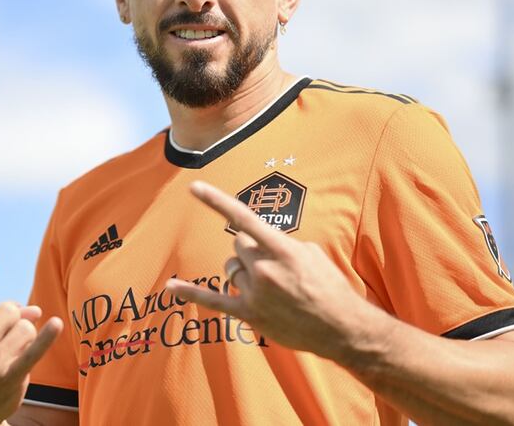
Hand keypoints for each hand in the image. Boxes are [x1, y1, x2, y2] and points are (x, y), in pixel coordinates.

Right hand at [0, 256, 62, 425]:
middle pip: (9, 311)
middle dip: (16, 317)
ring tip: (15, 352)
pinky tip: (56, 325)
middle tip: (11, 334)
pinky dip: (46, 337)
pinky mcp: (9, 378)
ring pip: (25, 328)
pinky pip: (33, 351)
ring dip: (28, 336)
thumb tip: (34, 309)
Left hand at [166, 181, 370, 362]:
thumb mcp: (311, 254)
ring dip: (243, 270)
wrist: (342, 327)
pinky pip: (213, 300)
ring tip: (269, 285)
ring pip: (231, 268)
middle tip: (274, 265)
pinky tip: (170, 287)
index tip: (193, 186)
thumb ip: (281, 244)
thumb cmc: (329, 287)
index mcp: (281, 249)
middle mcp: (264, 269)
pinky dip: (190, 293)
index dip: (215, 200)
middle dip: (251, 249)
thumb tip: (262, 243)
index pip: (243, 218)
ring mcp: (254, 293)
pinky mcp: (249, 314)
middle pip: (238, 244)